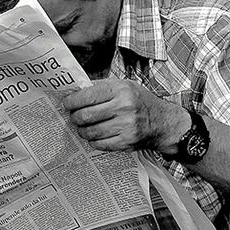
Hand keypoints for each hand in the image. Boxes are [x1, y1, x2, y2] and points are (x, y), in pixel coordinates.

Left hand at [62, 79, 189, 152]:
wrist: (162, 122)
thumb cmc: (139, 101)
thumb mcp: (124, 85)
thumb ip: (101, 87)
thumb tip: (74, 90)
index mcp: (121, 90)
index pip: (87, 96)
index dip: (71, 101)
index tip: (66, 103)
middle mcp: (124, 108)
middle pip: (85, 116)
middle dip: (74, 117)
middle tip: (73, 116)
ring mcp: (125, 127)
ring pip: (90, 132)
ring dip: (82, 130)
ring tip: (83, 126)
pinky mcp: (126, 143)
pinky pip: (99, 144)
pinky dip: (92, 140)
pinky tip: (95, 135)